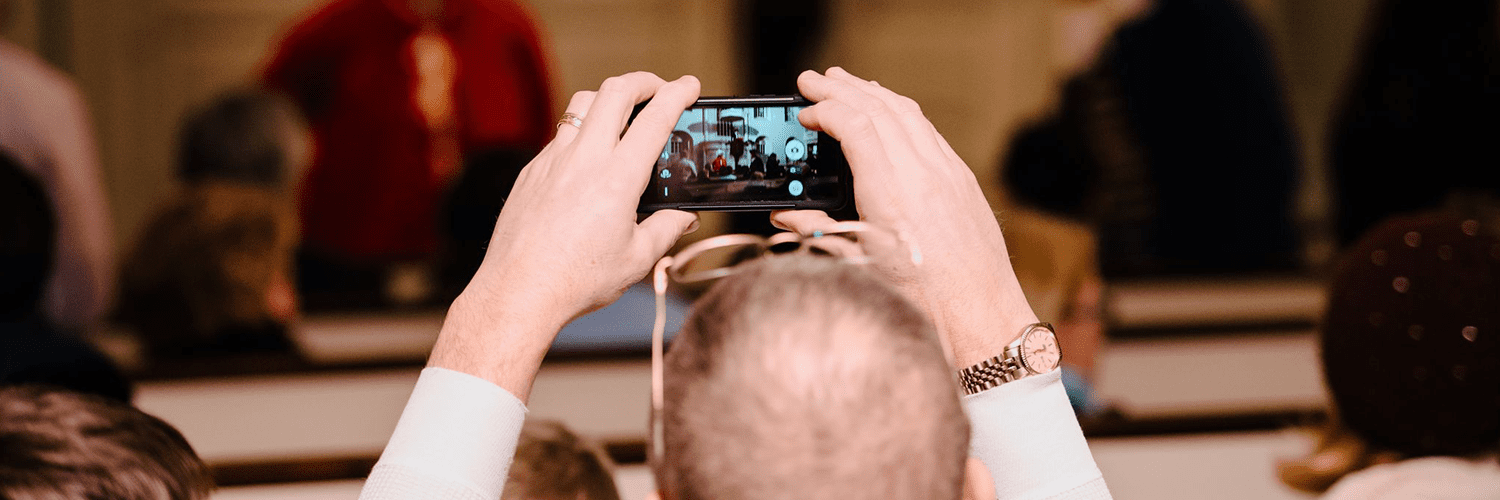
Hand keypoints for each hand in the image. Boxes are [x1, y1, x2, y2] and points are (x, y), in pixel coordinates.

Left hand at [430, 72, 701, 399]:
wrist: (519, 292)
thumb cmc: (577, 280)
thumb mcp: (636, 258)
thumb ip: (666, 230)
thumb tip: (684, 217)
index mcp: (617, 179)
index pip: (655, 119)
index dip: (678, 94)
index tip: (690, 85)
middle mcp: (584, 160)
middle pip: (615, 91)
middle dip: (643, 81)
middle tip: (658, 89)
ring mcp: (553, 161)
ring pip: (582, 105)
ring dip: (608, 99)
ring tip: (623, 115)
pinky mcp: (532, 172)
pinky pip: (560, 136)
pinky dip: (581, 132)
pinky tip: (589, 159)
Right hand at [772, 68, 1038, 366]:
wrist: (981, 317)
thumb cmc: (922, 303)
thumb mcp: (859, 269)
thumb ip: (818, 232)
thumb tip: (788, 213)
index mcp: (890, 197)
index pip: (854, 126)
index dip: (824, 110)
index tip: (804, 112)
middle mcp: (922, 176)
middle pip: (878, 109)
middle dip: (841, 88)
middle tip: (813, 78)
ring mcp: (948, 174)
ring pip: (908, 113)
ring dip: (873, 92)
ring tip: (847, 82)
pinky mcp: (964, 180)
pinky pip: (929, 131)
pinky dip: (902, 112)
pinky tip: (889, 110)